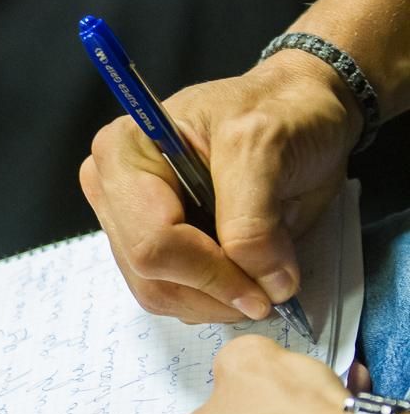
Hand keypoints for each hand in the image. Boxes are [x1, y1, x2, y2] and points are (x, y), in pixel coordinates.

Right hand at [79, 53, 362, 324]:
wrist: (300, 112)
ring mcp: (129, 221)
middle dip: (214, 292)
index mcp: (125, 151)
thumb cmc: (281, 112)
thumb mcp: (268, 146)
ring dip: (216, 300)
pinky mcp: (149, 247)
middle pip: (149, 275)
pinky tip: (243, 271)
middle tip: (270, 290)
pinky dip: (213, 298)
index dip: (210, 274)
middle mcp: (114, 188)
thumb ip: (255, 217)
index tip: (265, 289)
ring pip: (159, 294)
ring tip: (261, 276)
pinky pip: (172, 295)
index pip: (153, 240)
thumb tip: (264, 284)